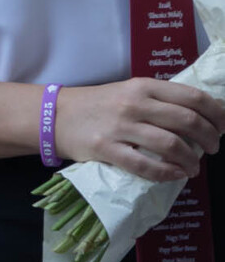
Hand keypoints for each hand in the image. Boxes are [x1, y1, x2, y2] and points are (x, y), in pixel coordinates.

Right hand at [57, 78, 224, 182]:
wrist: (54, 115)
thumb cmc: (97, 105)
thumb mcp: (128, 92)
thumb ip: (158, 100)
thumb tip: (197, 118)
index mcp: (143, 86)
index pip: (193, 97)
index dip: (216, 113)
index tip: (223, 126)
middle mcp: (134, 104)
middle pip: (187, 121)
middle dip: (210, 138)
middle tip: (213, 148)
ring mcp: (119, 127)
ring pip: (170, 144)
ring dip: (191, 159)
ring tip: (194, 167)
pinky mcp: (106, 149)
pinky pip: (144, 165)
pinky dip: (167, 173)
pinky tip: (175, 175)